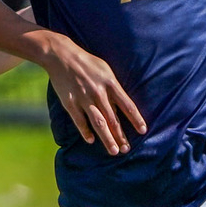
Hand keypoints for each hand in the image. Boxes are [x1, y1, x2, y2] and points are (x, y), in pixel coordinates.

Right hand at [39, 34, 145, 155]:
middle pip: (113, 119)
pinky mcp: (70, 103)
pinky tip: (91, 140)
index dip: (136, 119)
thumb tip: (122, 108)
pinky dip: (85, 131)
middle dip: (121, 136)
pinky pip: (79, 121)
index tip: (143, 131)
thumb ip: (114, 89)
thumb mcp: (106, 71)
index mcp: (110, 84)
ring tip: (114, 151)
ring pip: (98, 123)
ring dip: (107, 138)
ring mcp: (84, 99)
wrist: (62, 56)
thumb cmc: (87, 63)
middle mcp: (99, 93)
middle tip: (126, 150)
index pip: (128, 105)